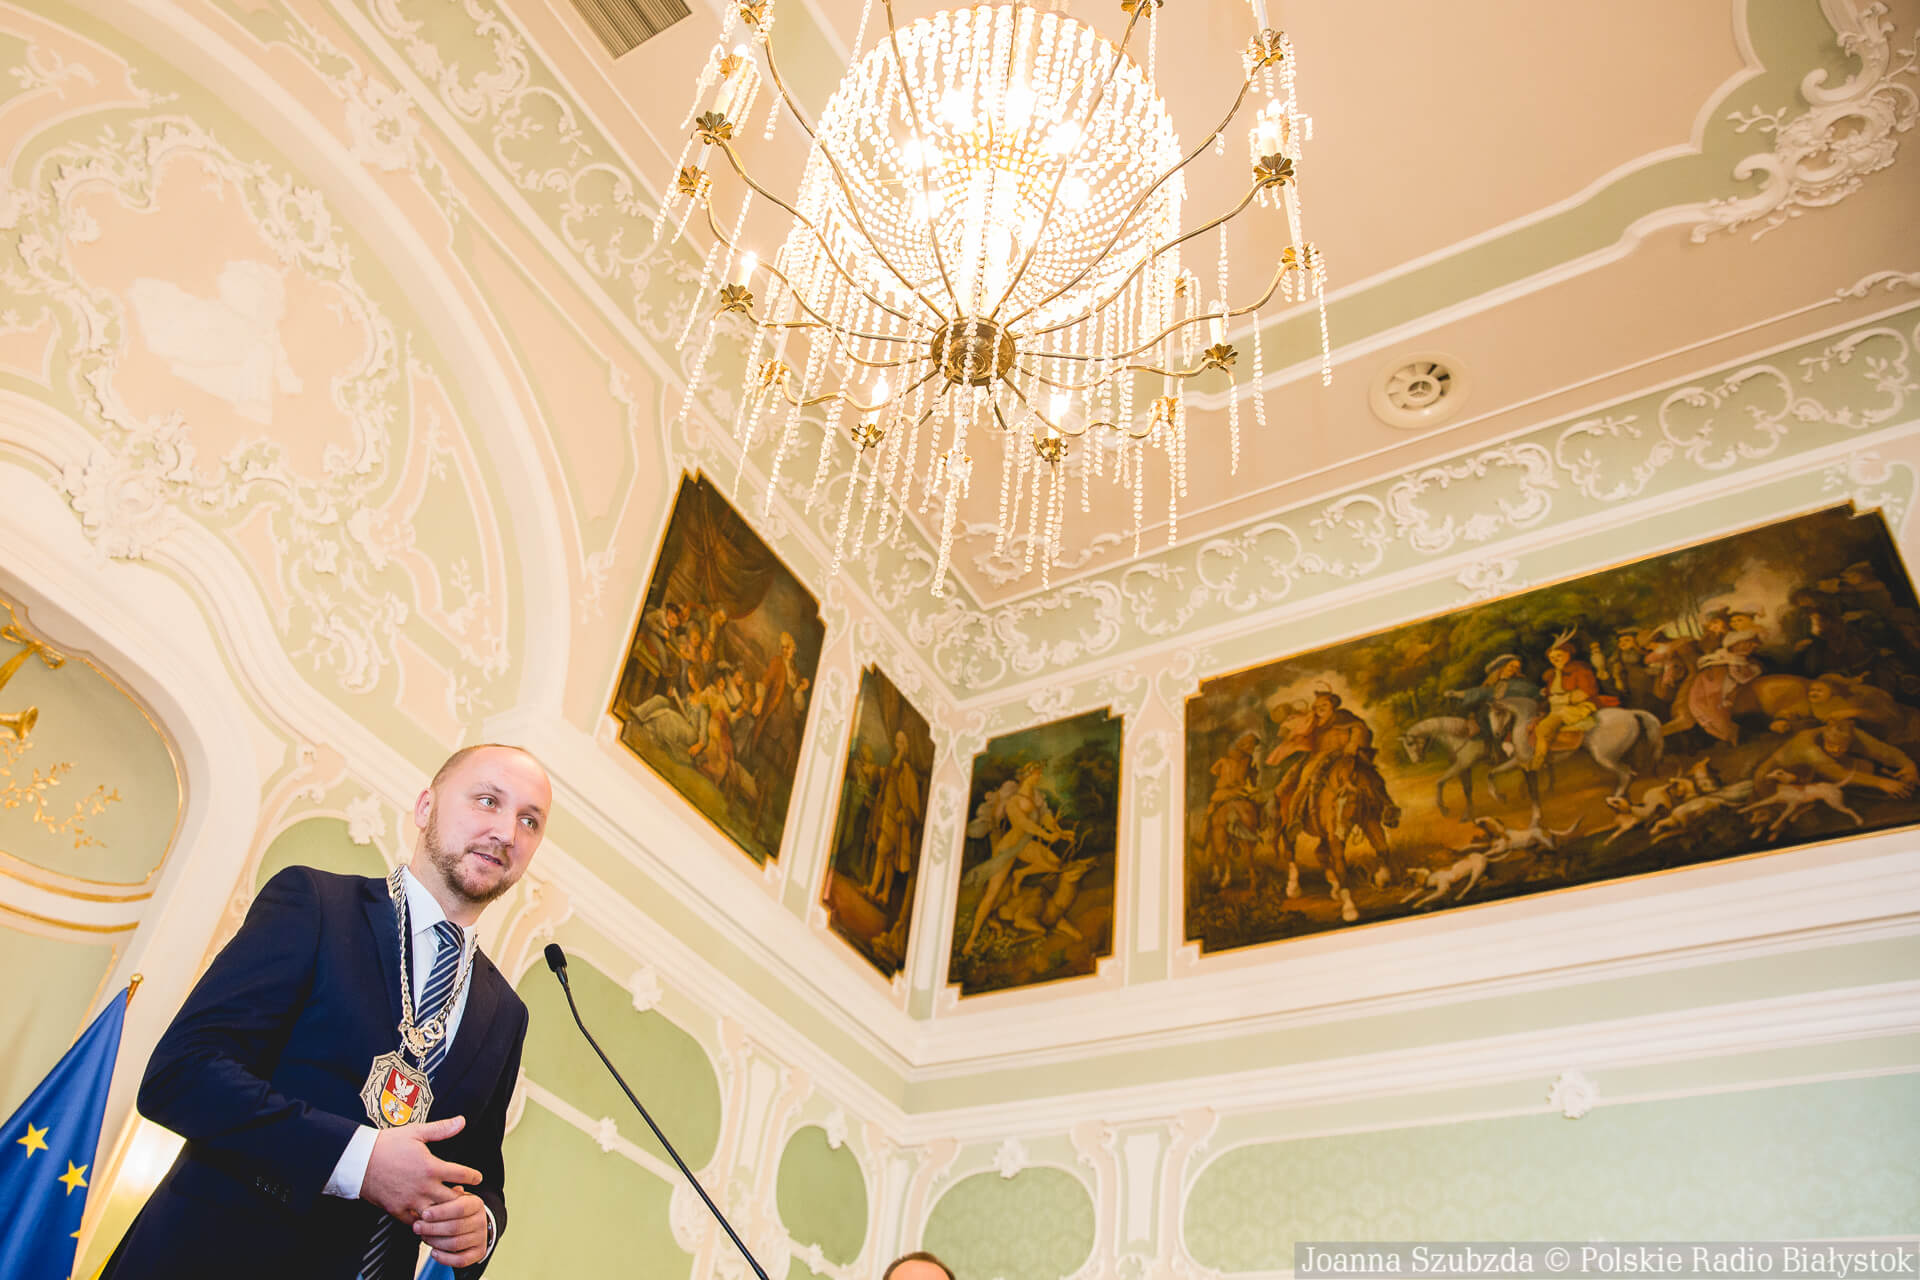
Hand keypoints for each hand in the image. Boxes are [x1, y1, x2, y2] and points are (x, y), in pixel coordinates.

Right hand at [360, 1115, 481, 1224]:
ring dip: (446, 1214)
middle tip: (467, 1197)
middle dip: (463, 1200)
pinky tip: (430, 1220)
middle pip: (453, 1200)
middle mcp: (423, 1187)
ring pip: (437, 1215)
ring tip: (450, 1210)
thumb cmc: (387, 1144)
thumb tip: (461, 1121)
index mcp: (431, 1166)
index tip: (477, 1178)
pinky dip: (426, 1224)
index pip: (462, 1174)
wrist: (359, 1160)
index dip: (473, 1176)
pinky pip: (416, 1224)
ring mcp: (410, 1201)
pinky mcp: (397, 1211)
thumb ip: (441, 1129)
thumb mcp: (416, 1132)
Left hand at [416, 1189, 490, 1267]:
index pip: (460, 1208)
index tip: (424, 1214)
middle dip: (432, 1228)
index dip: (441, 1212)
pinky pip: (461, 1260)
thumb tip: (429, 1197)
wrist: (473, 1223)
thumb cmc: (457, 1209)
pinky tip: (433, 1252)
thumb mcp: (454, 1198)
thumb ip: (443, 1196)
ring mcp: (481, 1238)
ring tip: (423, 1237)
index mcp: (477, 1204)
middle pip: (455, 1227)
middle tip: (417, 1227)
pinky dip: (445, 1258)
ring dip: (435, 1242)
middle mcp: (481, 1221)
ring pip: (455, 1244)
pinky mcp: (478, 1253)